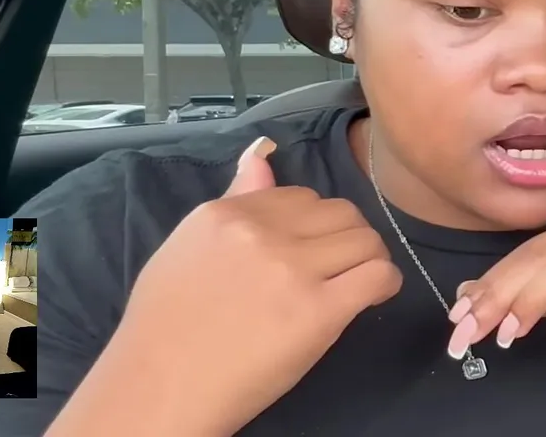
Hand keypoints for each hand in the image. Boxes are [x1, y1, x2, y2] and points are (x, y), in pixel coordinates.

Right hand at [107, 136, 401, 432]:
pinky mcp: (318, 311)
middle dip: (347, 235)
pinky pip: (377, 275)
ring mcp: (292, 269)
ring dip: (370, 258)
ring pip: (365, 239)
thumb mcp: (185, 247)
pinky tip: (375, 295)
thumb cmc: (164, 328)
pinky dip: (385, 283)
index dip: (314, 222)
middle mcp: (262, 233)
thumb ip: (232, 201)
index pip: (299, 196)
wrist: (160, 388)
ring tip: (359, 281)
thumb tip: (262, 157)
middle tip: (341, 265)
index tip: (313, 248)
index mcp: (228, 214)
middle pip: (339, 212)